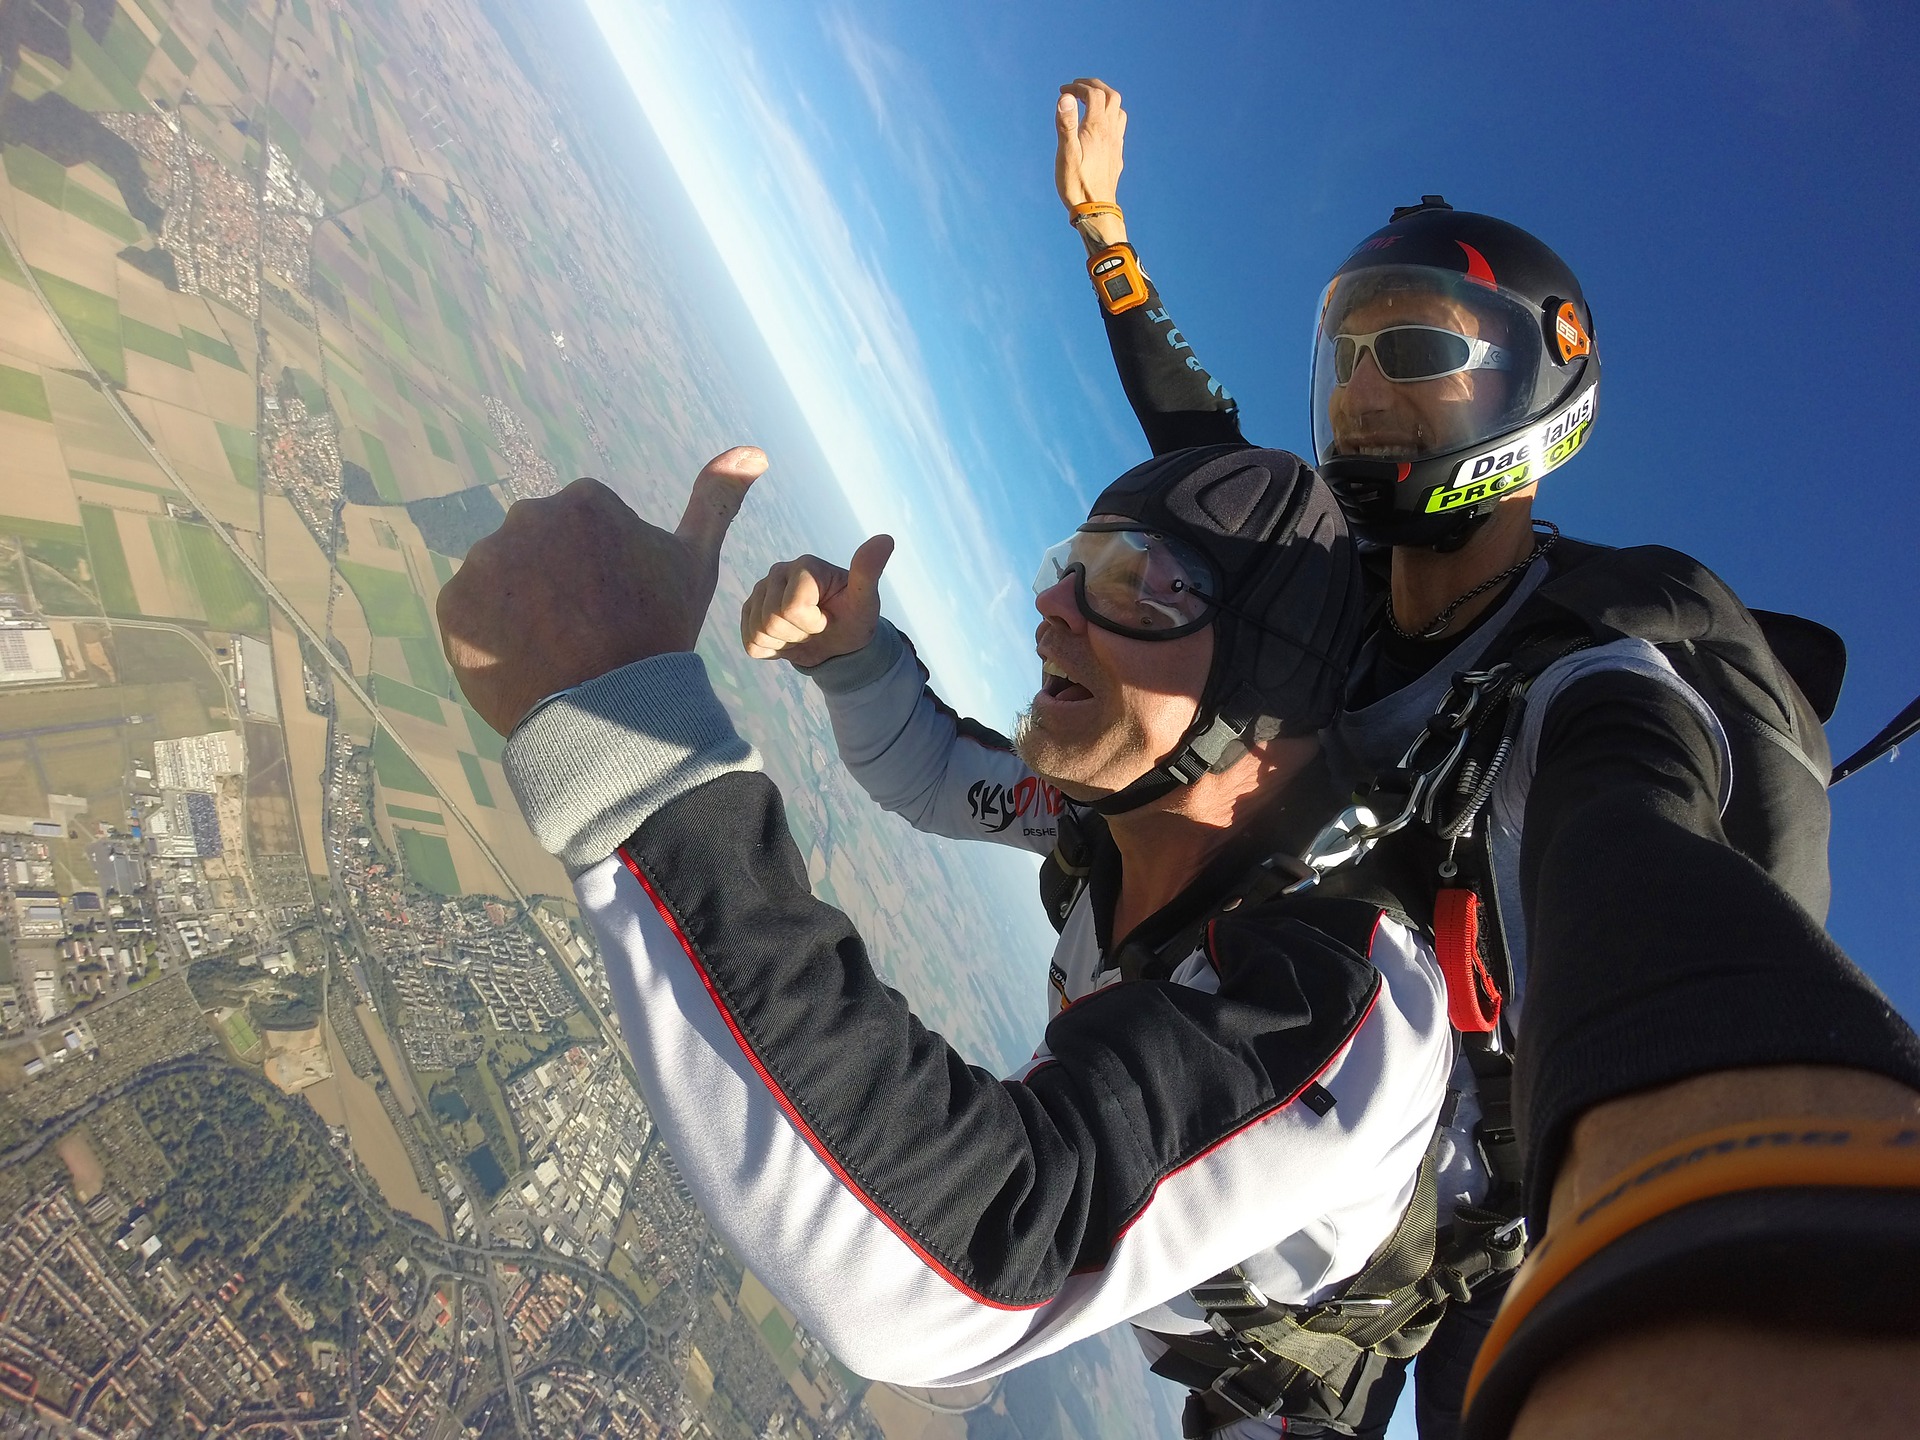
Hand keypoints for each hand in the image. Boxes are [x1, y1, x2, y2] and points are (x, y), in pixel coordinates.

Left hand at [438, 446, 766, 734]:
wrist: (612, 711)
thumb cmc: (659, 634)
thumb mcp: (694, 564)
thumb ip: (716, 502)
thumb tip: (753, 451)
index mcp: (585, 502)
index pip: (582, 537)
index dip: (601, 578)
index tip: (616, 611)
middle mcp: (528, 516)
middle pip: (537, 553)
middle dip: (554, 587)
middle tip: (584, 637)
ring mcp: (486, 560)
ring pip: (502, 584)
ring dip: (519, 612)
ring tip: (553, 654)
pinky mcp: (453, 605)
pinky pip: (468, 618)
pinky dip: (489, 640)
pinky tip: (523, 664)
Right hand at [740, 535, 893, 667]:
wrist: (838, 641)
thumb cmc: (853, 618)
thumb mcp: (865, 601)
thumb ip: (869, 572)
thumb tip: (886, 539)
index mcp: (804, 565)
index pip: (791, 608)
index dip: (812, 624)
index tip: (828, 619)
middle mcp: (778, 572)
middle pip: (772, 621)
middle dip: (798, 635)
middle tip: (816, 628)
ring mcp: (760, 591)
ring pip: (759, 633)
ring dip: (785, 643)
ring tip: (802, 632)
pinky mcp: (749, 610)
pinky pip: (751, 643)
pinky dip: (772, 650)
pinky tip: (788, 637)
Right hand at [1055, 77, 1127, 244]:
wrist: (1096, 210)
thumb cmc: (1077, 184)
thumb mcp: (1066, 153)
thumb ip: (1066, 123)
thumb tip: (1066, 97)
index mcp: (1096, 128)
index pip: (1093, 94)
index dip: (1077, 87)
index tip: (1063, 91)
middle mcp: (1110, 131)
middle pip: (1110, 96)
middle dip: (1094, 86)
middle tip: (1077, 87)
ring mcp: (1116, 143)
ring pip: (1118, 110)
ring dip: (1105, 98)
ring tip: (1090, 100)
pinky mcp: (1116, 154)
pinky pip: (1119, 126)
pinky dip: (1110, 115)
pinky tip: (1100, 124)